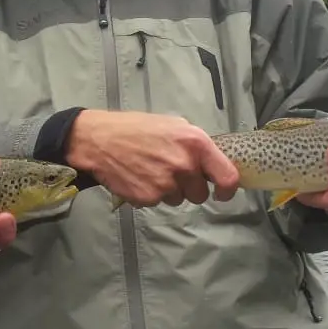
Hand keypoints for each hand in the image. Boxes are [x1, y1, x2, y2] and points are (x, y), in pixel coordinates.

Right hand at [66, 110, 239, 207]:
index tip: (223, 193)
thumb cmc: (136, 128)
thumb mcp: (173, 126)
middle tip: (171, 172)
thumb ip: (195, 146)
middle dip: (189, 188)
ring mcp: (166, 184)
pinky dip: (150, 194)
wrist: (99, 139)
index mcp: (196, 143)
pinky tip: (139, 177)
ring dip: (168, 190)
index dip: (228, 190)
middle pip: (200, 194)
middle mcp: (184, 165)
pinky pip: (158, 202)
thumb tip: (213, 165)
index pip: (227, 177)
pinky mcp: (149, 198)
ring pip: (178, 199)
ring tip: (150, 170)